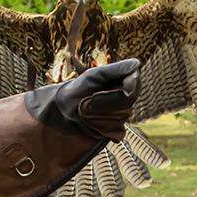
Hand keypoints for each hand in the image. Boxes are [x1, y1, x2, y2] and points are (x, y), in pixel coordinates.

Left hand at [26, 58, 140, 142]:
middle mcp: (122, 95)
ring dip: (99, 117)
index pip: (134, 84)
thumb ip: (117, 69)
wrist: (59, 116)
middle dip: (103, 105)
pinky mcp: (114, 129)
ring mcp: (119, 113)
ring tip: (85, 113)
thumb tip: (137, 65)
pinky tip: (90, 124)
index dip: (121, 92)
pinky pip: (117, 131)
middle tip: (85, 104)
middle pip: (127, 103)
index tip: (101, 95)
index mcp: (119, 79)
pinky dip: (101, 129)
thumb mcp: (93, 76)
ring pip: (121, 118)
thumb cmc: (73, 92)